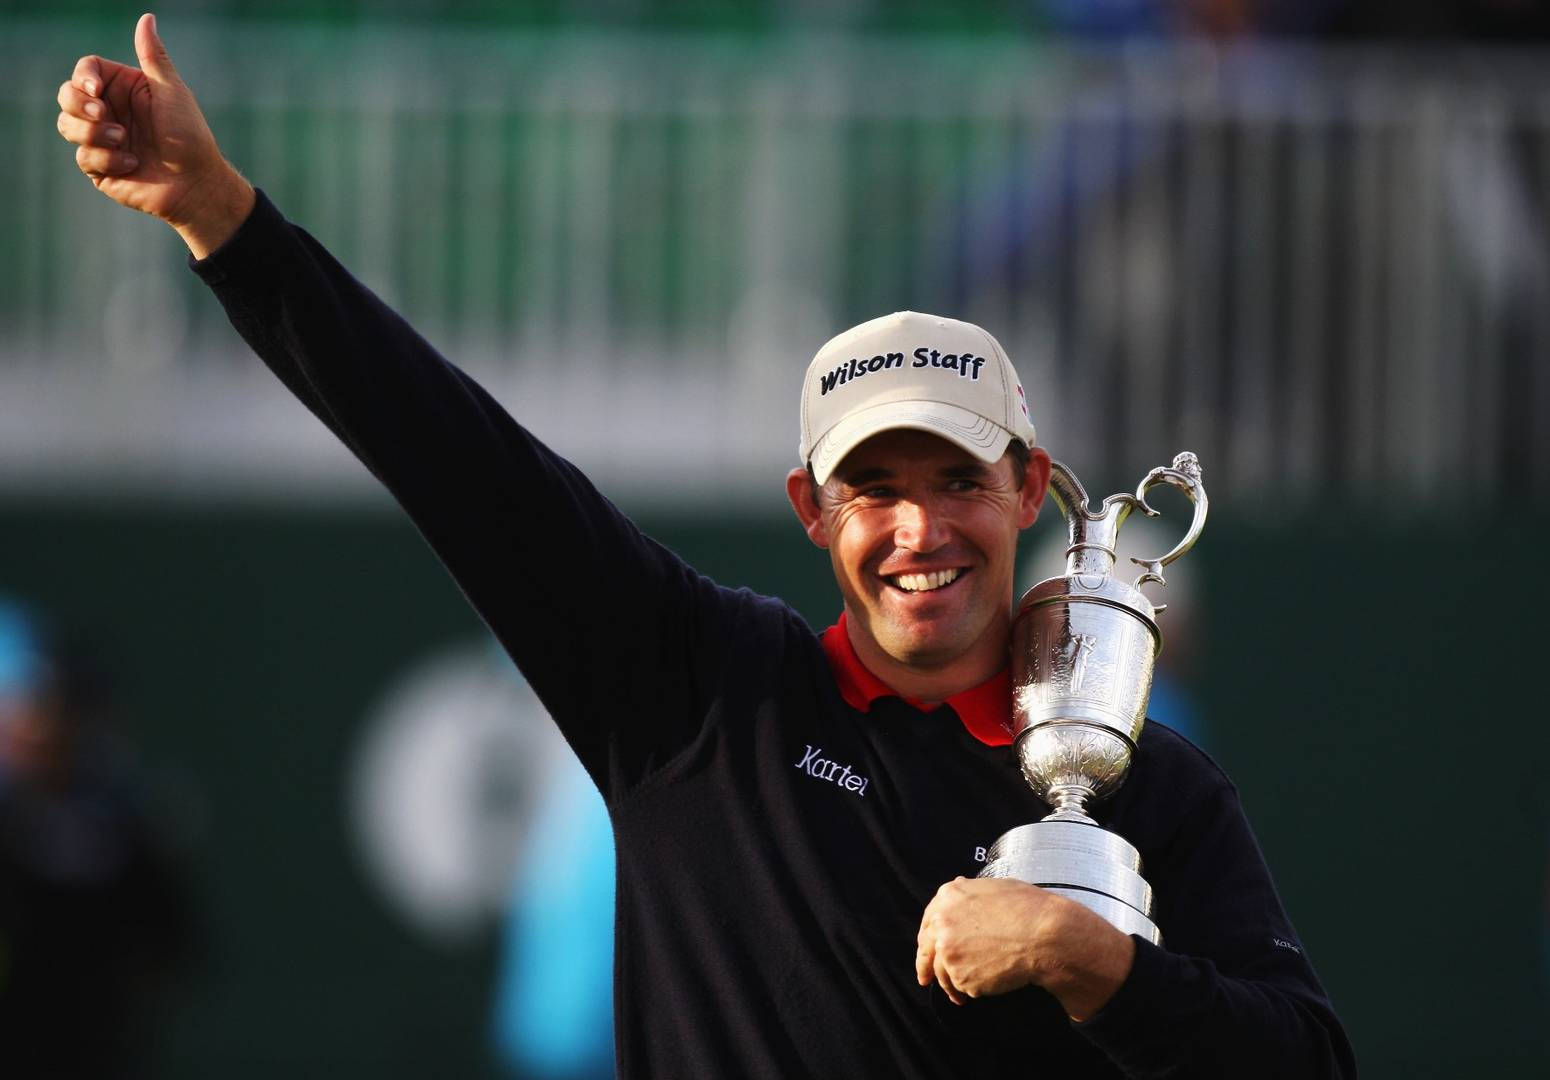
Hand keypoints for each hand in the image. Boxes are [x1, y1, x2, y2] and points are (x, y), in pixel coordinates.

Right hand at [56, 12, 252, 256]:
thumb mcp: (171, 91)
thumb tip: (147, 18)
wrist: (196, 184)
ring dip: (93, 134)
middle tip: (105, 116)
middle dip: (79, 105)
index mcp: (123, 89)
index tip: (96, 89)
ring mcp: (102, 139)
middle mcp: (109, 111)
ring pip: (67, 125)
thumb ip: (153, 57)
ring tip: (125, 142)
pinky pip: (83, 157)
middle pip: (67, 95)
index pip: (85, 71)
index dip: (83, 77)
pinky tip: (133, 164)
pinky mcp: (100, 167)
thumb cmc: (189, 136)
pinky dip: (108, 160)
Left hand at [915, 876, 1134, 1020]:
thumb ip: (969, 896)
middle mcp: (942, 922)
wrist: (1044, 935)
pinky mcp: (961, 976)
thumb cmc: (1029, 910)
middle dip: (925, 967)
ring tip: (960, 996)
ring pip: (943, 974)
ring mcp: (949, 950)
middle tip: (926, 979)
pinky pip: (963, 987)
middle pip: (926, 949)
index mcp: (949, 896)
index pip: (929, 922)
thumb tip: (961, 899)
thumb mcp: (995, 888)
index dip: (928, 940)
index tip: (927, 951)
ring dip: (950, 986)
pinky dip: (971, 991)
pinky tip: (985, 988)